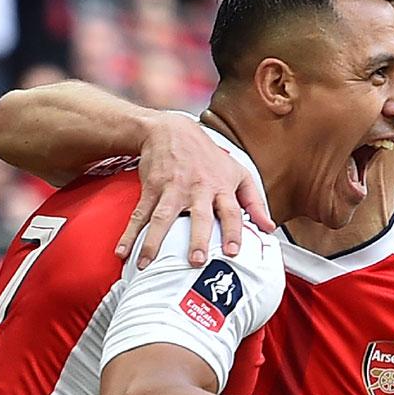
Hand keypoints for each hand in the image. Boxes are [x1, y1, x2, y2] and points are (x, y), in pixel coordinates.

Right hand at [115, 116, 273, 267]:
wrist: (172, 130)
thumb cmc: (208, 157)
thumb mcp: (238, 173)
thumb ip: (255, 202)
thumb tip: (270, 228)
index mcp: (220, 186)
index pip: (231, 210)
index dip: (234, 230)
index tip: (234, 251)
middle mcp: (197, 188)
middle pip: (198, 215)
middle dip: (197, 238)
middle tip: (196, 260)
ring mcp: (171, 189)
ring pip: (163, 218)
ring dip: (154, 241)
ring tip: (147, 264)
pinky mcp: (151, 189)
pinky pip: (139, 214)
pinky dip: (129, 234)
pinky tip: (122, 252)